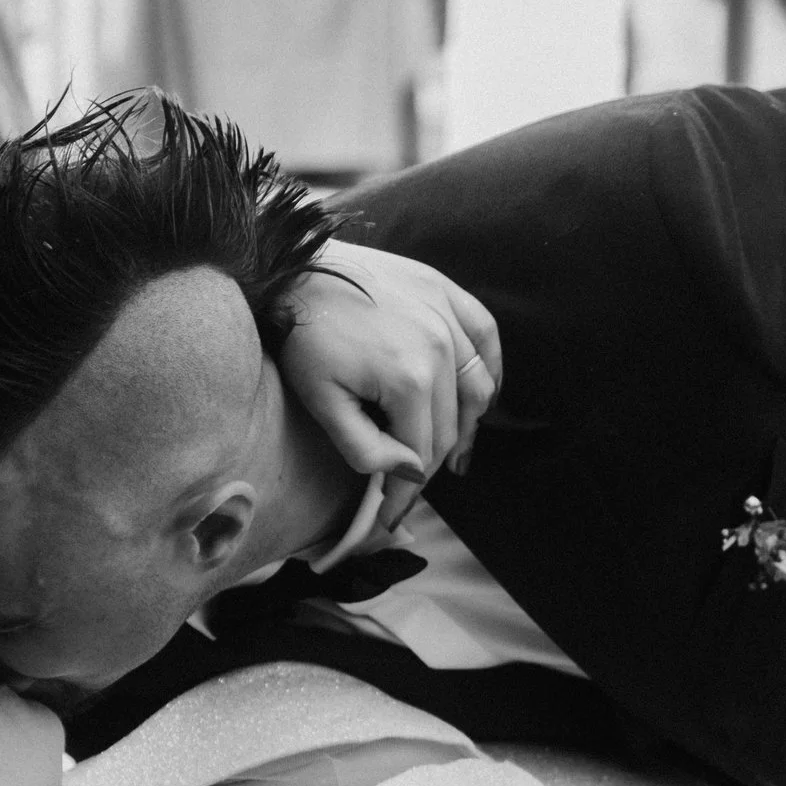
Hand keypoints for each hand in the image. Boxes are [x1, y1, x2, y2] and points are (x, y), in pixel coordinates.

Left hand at [280, 241, 502, 529]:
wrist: (295, 269)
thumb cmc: (303, 337)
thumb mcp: (321, 403)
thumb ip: (365, 448)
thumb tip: (410, 471)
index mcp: (410, 380)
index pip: (422, 454)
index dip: (406, 494)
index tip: (391, 517)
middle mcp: (441, 348)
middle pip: (450, 427)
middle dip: (429, 466)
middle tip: (409, 490)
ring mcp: (448, 315)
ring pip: (477, 389)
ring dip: (468, 427)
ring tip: (454, 456)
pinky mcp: (445, 290)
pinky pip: (486, 336)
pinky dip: (490, 369)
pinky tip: (482, 396)